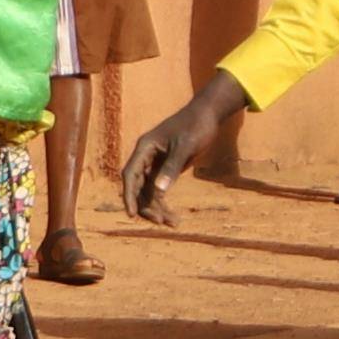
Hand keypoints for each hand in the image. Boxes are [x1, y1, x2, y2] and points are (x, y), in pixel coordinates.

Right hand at [119, 76, 244, 221]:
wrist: (208, 115)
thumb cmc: (196, 126)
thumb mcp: (186, 146)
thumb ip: (172, 168)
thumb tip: (160, 191)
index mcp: (145, 148)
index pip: (130, 175)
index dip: (129, 195)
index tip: (131, 214)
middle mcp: (146, 157)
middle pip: (137, 187)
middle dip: (146, 206)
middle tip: (160, 221)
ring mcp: (154, 164)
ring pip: (148, 191)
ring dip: (157, 208)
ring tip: (172, 223)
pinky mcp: (165, 169)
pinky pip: (159, 190)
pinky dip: (164, 203)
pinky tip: (174, 217)